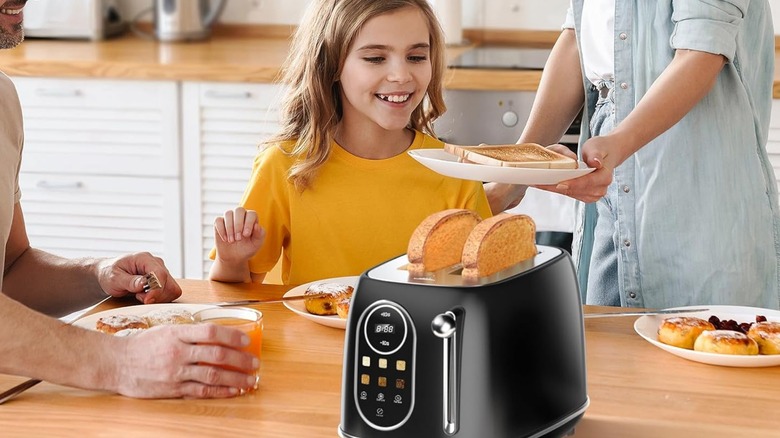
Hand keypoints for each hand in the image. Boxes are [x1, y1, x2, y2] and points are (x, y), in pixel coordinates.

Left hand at [97, 252, 181, 303]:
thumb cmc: (109, 274)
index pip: (160, 273)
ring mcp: (161, 272)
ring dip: (158, 297)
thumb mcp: (114, 278)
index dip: (156, 289)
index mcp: (144, 258)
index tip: (147, 300)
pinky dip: (159, 298)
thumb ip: (129, 281)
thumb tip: (144, 284)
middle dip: (157, 295)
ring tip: (140, 295)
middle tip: (139, 296)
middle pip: (169, 283)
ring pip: (172, 289)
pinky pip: (170, 292)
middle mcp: (156, 263)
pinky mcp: (162, 280)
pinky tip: (145, 296)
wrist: (108, 274)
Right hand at [113, 324, 258, 398]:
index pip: (210, 332)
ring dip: (235, 378)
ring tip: (250, 380)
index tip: (246, 341)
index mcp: (177, 333)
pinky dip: (220, 392)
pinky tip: (233, 391)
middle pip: (216, 355)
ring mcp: (175, 372)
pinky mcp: (172, 388)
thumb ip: (190, 333)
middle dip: (240, 359)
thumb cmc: (143, 345)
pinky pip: (201, 391)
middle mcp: (178, 352)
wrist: (116, 363)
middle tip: (255, 363)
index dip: (232, 336)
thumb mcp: (166, 330)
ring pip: (212, 375)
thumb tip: (218, 334)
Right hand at [214, 207, 264, 264]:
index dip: (249, 223)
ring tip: (232, 241)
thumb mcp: (256, 244)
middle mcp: (241, 215)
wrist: (234, 257)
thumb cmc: (247, 248)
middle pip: (239, 210)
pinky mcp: (219, 222)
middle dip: (238, 224)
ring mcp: (229, 217)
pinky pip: (218, 220)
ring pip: (228, 213)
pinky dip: (221, 229)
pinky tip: (225, 239)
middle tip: (238, 238)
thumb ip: (260, 234)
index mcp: (252, 218)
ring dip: (229, 227)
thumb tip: (257, 225)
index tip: (246, 235)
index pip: (251, 214)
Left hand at [534, 137, 615, 202]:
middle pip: (575, 190)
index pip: (587, 182)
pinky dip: (557, 189)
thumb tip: (596, 163)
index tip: (559, 183)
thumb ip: (596, 155)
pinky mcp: (585, 195)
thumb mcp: (598, 147)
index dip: (573, 183)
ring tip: (539, 184)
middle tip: (540, 184)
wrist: (607, 153)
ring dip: (554, 189)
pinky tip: (545, 185)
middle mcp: (600, 189)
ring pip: (570, 193)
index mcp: (605, 177)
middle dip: (557, 188)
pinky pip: (569, 193)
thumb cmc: (602, 148)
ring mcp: (593, 194)